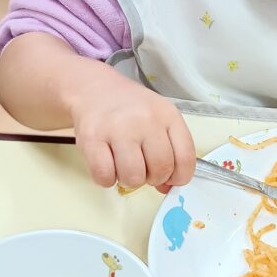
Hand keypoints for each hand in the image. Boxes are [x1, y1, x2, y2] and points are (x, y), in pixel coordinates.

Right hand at [68, 70, 194, 191]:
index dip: (179, 177)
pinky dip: (107, 179)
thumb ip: (170, 150)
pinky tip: (107, 165)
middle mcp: (145, 119)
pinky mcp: (91, 138)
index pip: (185, 158)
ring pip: (133, 177)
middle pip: (160, 169)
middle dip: (153, 179)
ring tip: (124, 165)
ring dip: (129, 180)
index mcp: (168, 114)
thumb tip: (167, 187)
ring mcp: (118, 128)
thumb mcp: (159, 119)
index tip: (170, 178)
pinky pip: (105, 176)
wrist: (94, 89)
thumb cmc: (130, 109)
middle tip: (144, 169)